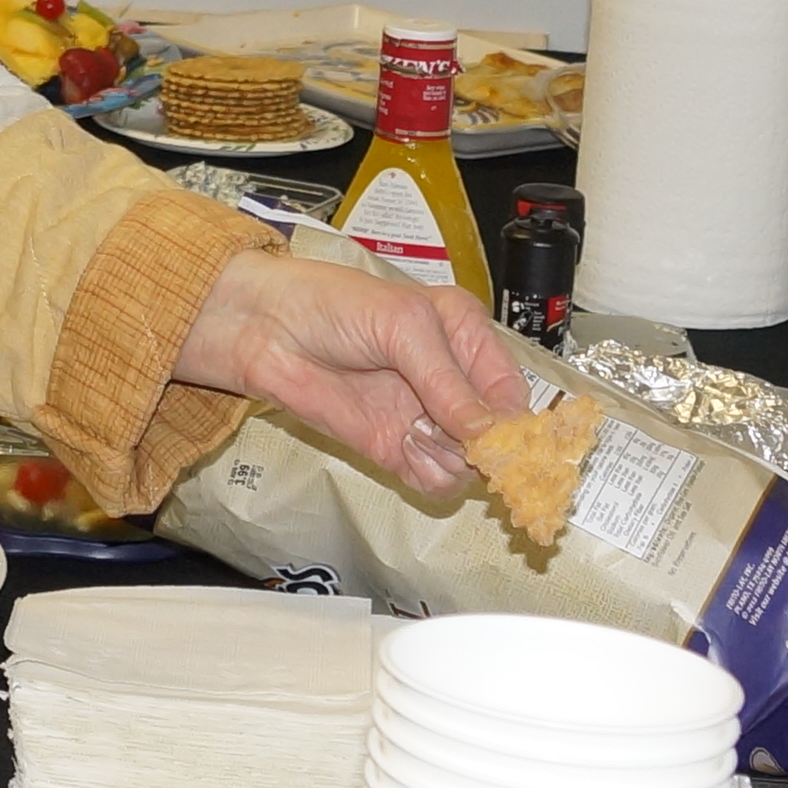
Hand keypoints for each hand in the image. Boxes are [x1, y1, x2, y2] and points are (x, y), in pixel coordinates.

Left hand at [168, 249, 531, 495]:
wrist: (268, 332)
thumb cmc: (332, 306)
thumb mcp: (403, 326)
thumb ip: (446, 380)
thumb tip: (488, 430)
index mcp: (467, 338)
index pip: (513, 392)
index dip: (519, 421)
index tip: (518, 445)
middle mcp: (453, 383)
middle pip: (500, 436)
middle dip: (489, 447)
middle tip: (464, 442)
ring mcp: (427, 420)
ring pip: (471, 465)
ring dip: (452, 458)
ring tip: (417, 430)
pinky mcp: (398, 451)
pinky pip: (436, 481)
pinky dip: (428, 473)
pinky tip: (404, 447)